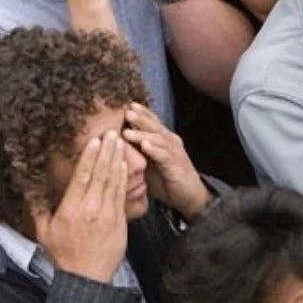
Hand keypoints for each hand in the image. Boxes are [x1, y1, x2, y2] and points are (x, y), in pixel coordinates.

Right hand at [30, 131, 127, 281]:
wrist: (86, 278)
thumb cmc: (63, 254)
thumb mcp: (42, 230)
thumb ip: (36, 205)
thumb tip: (26, 185)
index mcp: (71, 209)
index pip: (82, 176)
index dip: (89, 156)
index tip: (93, 140)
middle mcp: (91, 209)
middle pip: (100, 174)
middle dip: (106, 151)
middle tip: (111, 132)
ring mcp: (107, 215)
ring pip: (113, 181)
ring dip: (116, 160)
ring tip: (119, 142)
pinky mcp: (119, 222)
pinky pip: (121, 195)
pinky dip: (123, 178)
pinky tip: (124, 166)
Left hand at [120, 103, 209, 219]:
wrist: (190, 198)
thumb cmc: (165, 180)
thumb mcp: (147, 163)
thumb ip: (135, 152)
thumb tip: (111, 144)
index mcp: (162, 138)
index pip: (150, 121)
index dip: (139, 112)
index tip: (124, 105)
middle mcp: (170, 141)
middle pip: (153, 125)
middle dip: (139, 117)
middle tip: (126, 111)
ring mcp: (175, 152)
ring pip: (157, 138)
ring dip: (142, 133)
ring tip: (128, 131)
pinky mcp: (177, 166)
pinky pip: (164, 156)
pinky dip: (154, 150)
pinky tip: (144, 146)